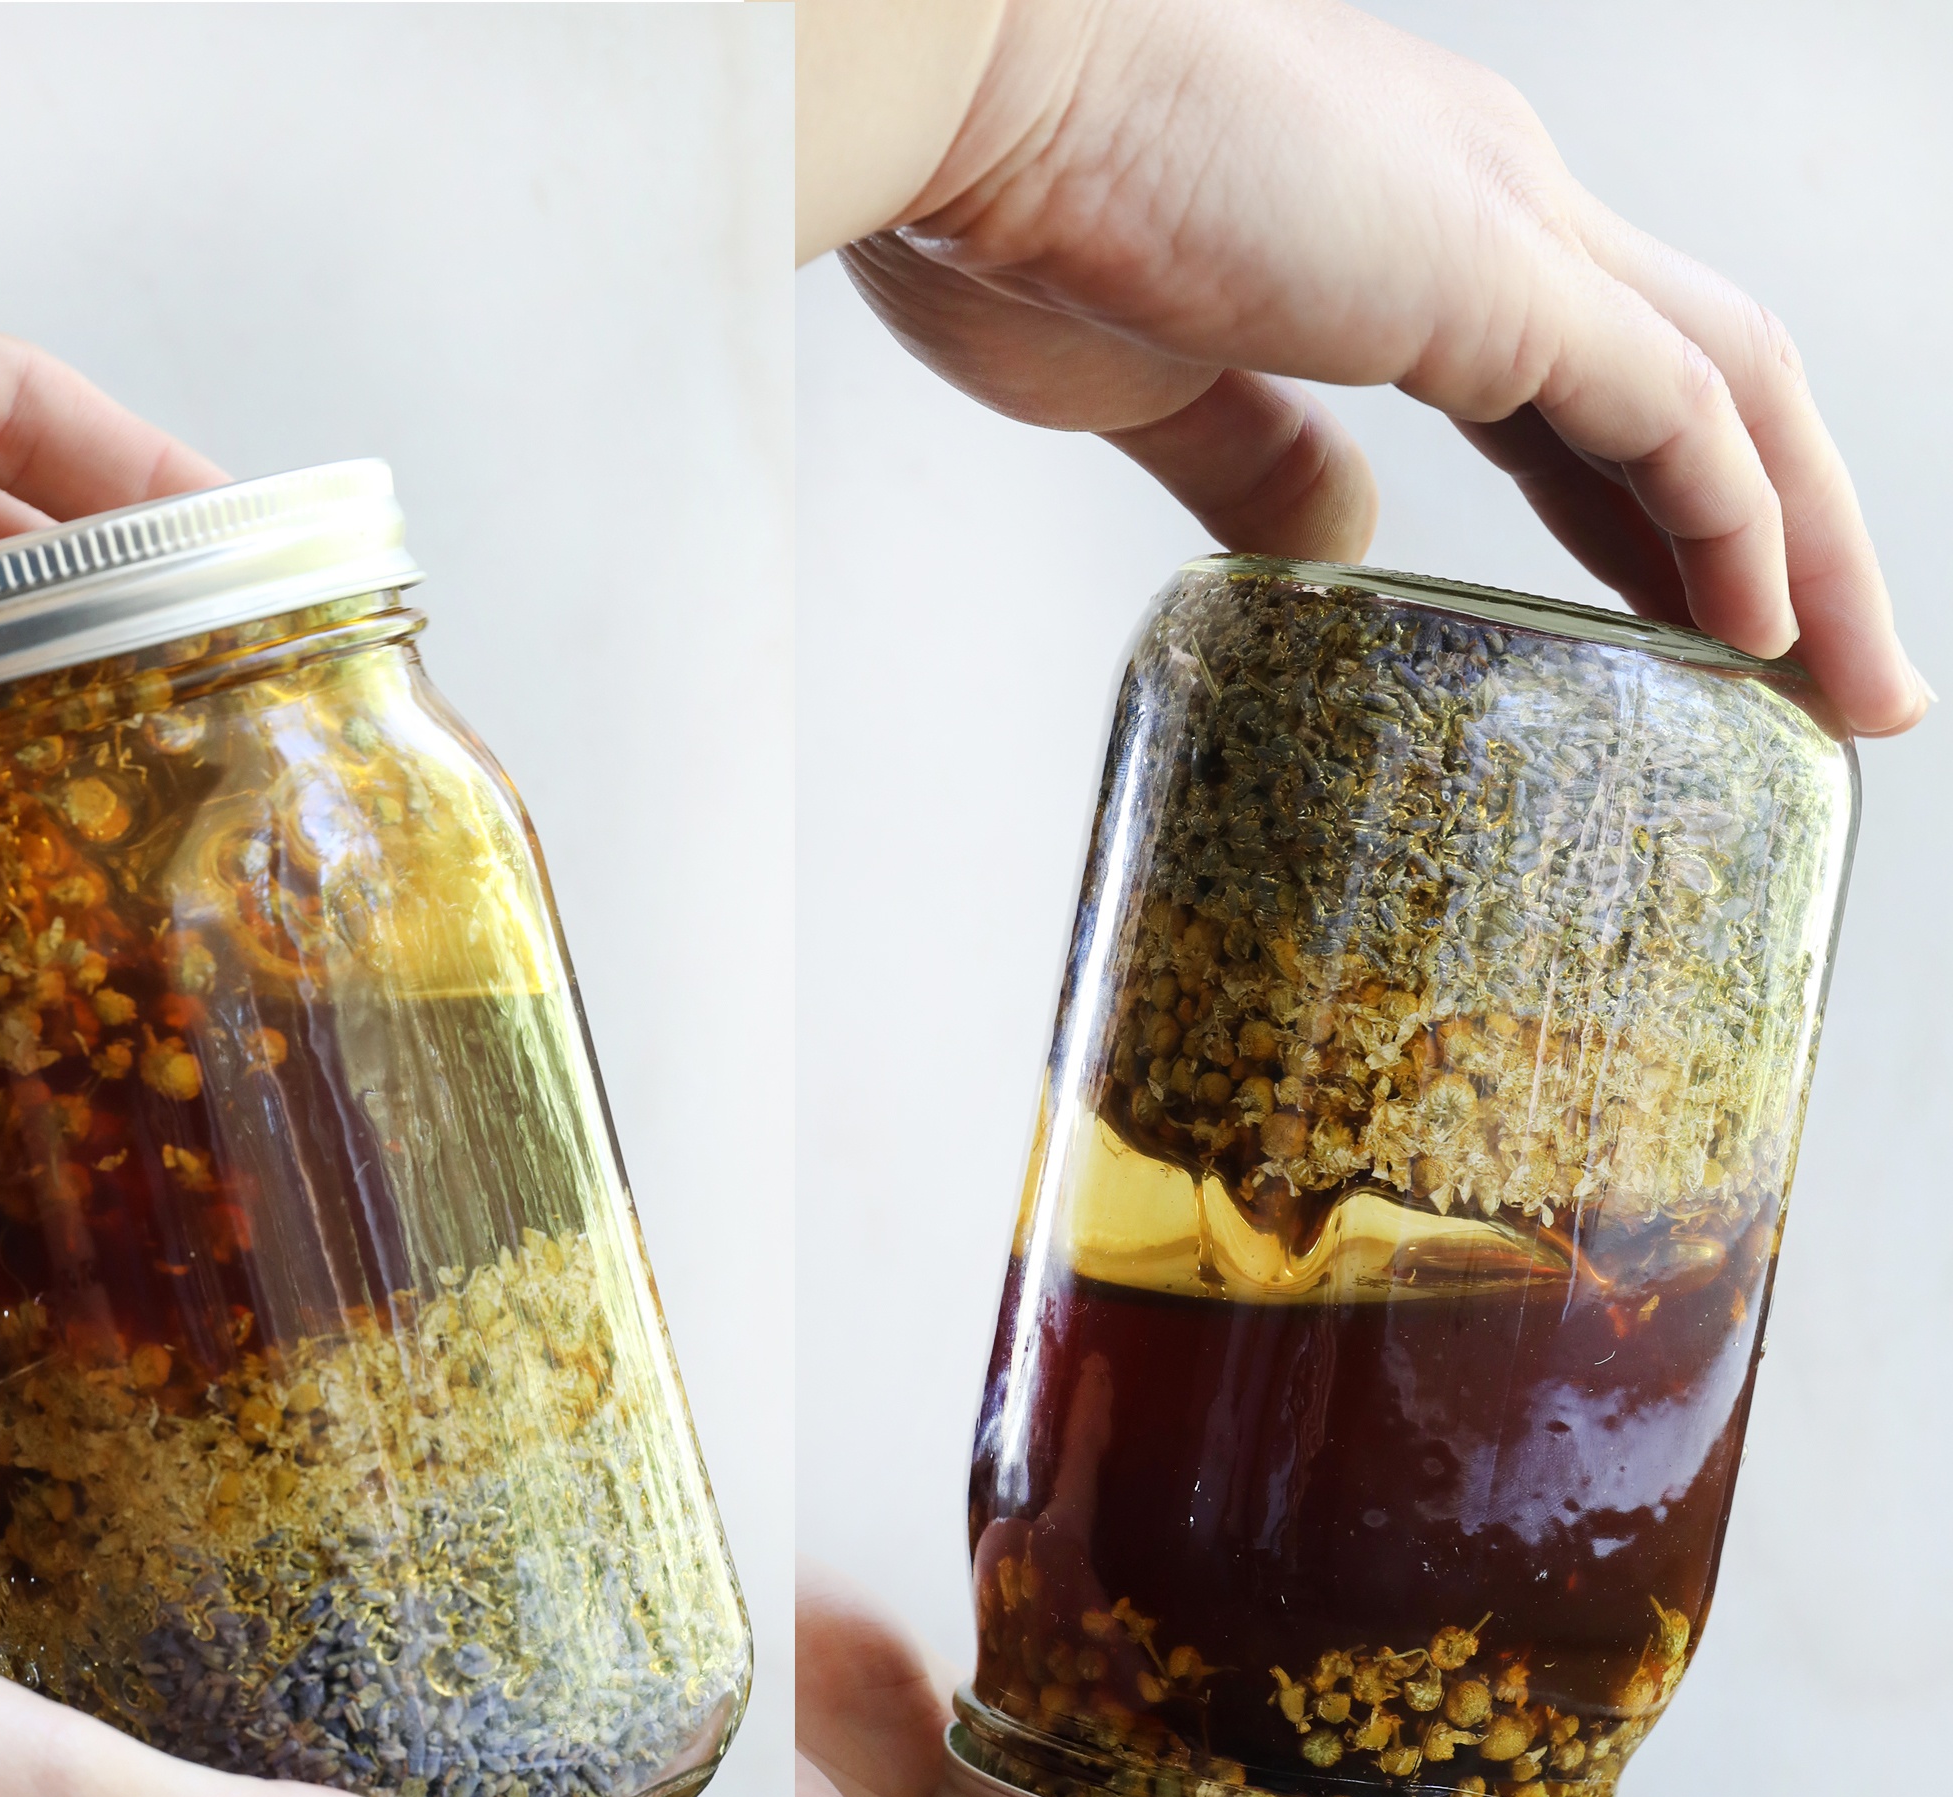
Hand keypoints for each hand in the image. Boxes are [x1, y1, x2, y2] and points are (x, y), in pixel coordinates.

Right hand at [812, 0, 1922, 734]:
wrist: (958, 92)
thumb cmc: (993, 210)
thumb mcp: (1143, 380)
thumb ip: (1254, 462)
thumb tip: (1341, 547)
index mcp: (1400, 219)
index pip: (1580, 382)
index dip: (1648, 511)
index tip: (1687, 627)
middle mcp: (1488, 196)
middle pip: (1705, 380)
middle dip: (1788, 537)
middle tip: (1834, 683)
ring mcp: (1503, 222)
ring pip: (1733, 390)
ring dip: (1816, 547)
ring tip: (1851, 692)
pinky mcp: (1491, 271)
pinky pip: (1675, 410)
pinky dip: (1737, 520)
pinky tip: (1765, 631)